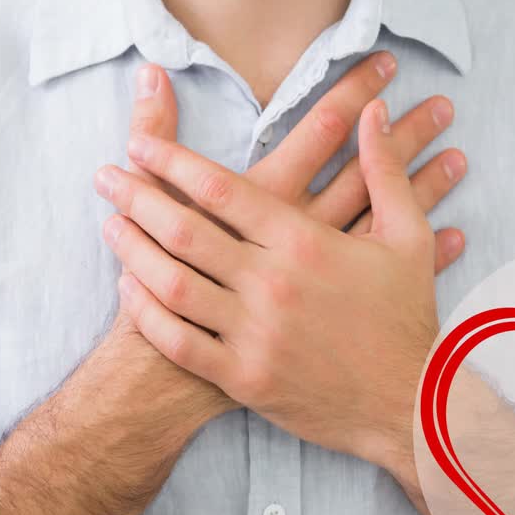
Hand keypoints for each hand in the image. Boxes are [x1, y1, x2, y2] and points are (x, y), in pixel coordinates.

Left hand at [95, 96, 460, 469]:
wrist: (410, 404)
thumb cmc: (405, 316)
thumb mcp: (407, 236)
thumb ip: (385, 169)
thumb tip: (375, 110)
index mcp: (306, 242)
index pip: (222, 189)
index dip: (173, 162)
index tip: (138, 145)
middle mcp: (273, 284)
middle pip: (186, 230)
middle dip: (136, 197)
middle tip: (104, 176)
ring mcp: (255, 334)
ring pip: (173, 284)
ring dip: (132, 250)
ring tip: (108, 225)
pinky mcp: (244, 378)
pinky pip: (179, 342)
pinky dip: (147, 314)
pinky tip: (128, 288)